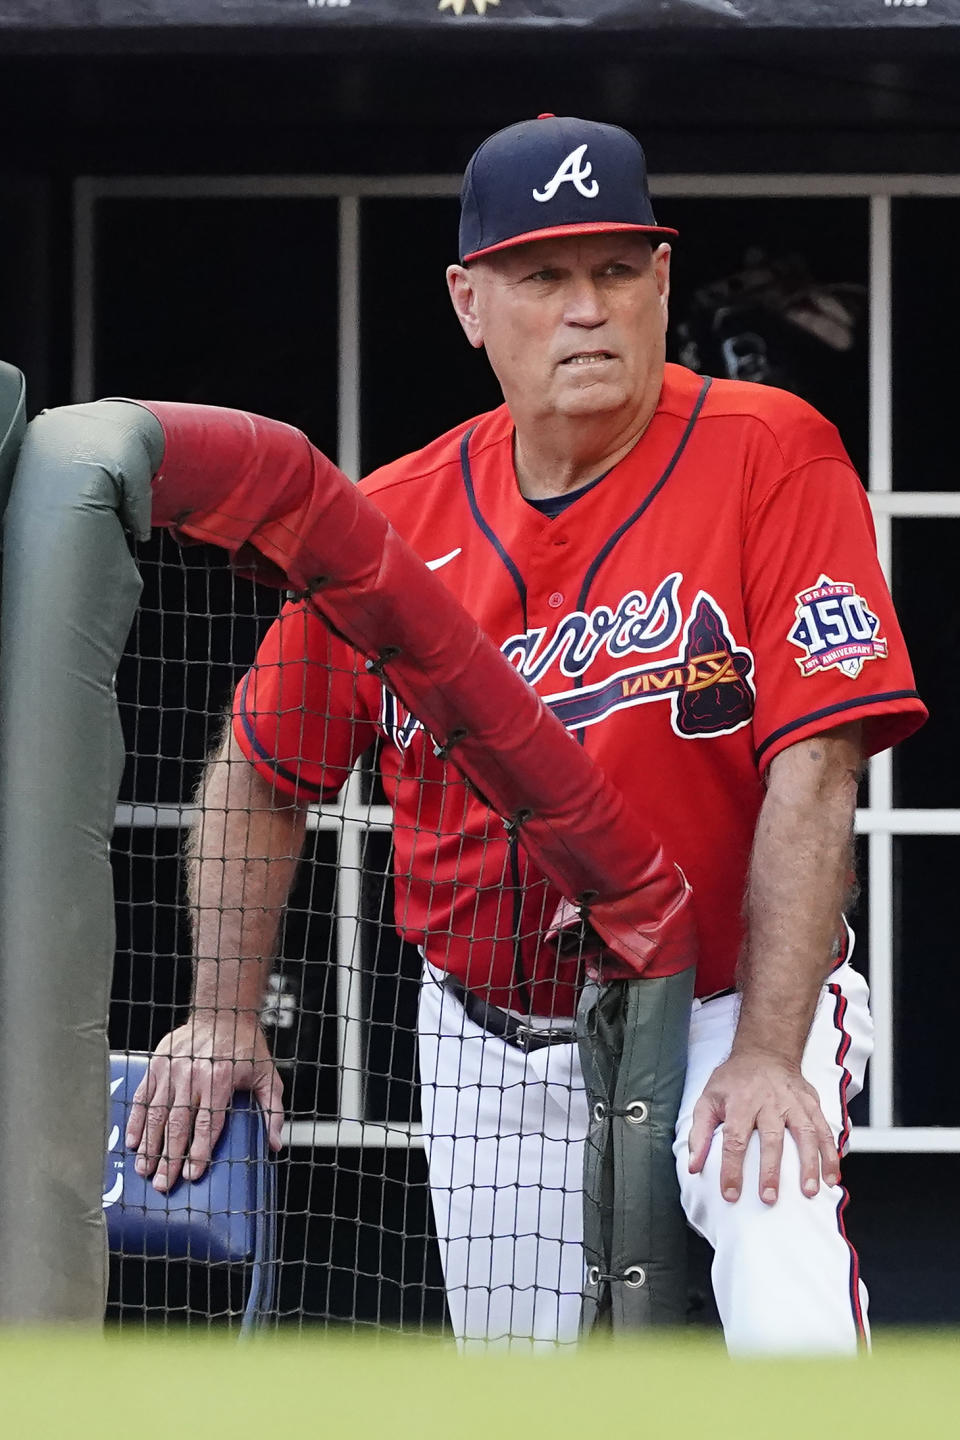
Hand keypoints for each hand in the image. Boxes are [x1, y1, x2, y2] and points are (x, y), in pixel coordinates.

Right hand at [125, 1015, 283, 1191]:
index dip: (199, 1152)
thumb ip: (271, 1111)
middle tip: (164, 1184)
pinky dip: (136, 1121)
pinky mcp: (157, 1064)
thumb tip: (273, 1145)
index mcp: (221, 1078)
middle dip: (170, 1158)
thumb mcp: (267, 1075)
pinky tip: (132, 1142)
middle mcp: (194, 1074)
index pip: (208, 1123)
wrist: (222, 1011)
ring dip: (150, 1145)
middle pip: (179, 1124)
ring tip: (145, 1170)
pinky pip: (143, 1097)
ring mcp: (172, 1069)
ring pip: (157, 1114)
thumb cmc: (245, 1046)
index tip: (193, 1174)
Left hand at [687, 1049, 838, 1205]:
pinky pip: (825, 1130)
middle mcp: (769, 1102)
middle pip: (771, 1139)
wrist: (765, 1051)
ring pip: (805, 1134)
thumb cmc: (735, 1080)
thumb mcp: (708, 1098)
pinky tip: (833, 1177)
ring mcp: (794, 1103)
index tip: (731, 1194)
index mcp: (741, 1102)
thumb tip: (693, 1166)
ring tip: (809, 1192)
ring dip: (809, 1164)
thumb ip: (700, 1133)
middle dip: (771, 1171)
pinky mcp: (812, 1104)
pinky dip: (831, 1154)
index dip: (731, 1169)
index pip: (734, 1140)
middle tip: (769, 1198)